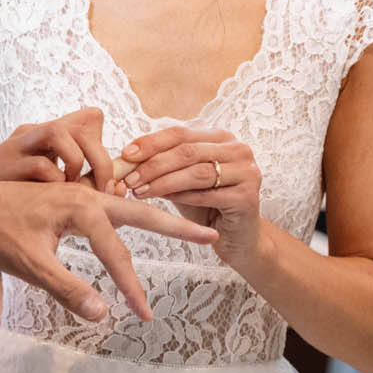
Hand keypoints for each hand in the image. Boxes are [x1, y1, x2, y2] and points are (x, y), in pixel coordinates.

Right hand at [0, 108, 114, 191]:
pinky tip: (54, 199)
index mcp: (48, 135)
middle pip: (79, 125)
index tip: (114, 181)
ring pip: (56, 131)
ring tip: (75, 187)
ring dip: (75, 161)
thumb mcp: (55, 187)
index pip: (89, 118)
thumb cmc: (21, 201)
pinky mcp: (3, 165)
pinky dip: (54, 182)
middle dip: (100, 159)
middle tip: (106, 189)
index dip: (107, 147)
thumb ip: (84, 182)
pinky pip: (38, 164)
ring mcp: (16, 146)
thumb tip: (120, 189)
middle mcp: (33, 134)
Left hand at [0, 180, 217, 322]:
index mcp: (80, 207)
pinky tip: (138, 222)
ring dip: (157, 219)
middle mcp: (86, 195)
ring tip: (187, 229)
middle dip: (176, 227)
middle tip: (211, 236)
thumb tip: (105, 314)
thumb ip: (69, 289)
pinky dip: (131, 215)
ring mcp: (79, 195)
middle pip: (141, 213)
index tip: (146, 317)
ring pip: (128, 208)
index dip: (132, 287)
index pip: (118, 253)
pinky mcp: (70, 200)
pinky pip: (110, 207)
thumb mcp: (30, 265)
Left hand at [116, 126, 263, 263]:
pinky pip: (207, 194)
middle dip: (153, 165)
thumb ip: (162, 166)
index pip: (180, 134)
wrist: (236, 238)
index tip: (125, 154)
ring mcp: (247, 171)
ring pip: (196, 172)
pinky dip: (181, 197)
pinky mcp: (247, 196)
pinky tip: (162, 202)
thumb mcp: (181, 180)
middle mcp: (238, 149)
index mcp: (221, 138)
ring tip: (139, 191)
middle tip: (129, 178)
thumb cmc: (206, 206)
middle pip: (187, 151)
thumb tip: (125, 158)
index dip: (151, 142)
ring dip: (163, 182)